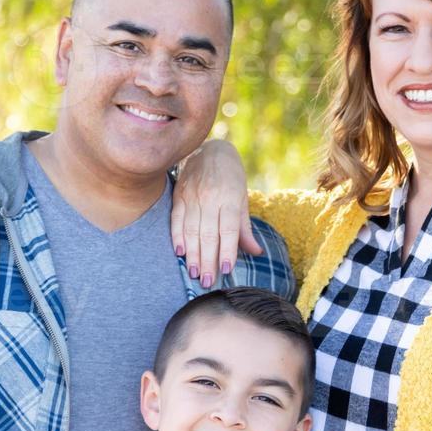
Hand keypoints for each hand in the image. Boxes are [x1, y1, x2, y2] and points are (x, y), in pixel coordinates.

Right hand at [171, 139, 262, 285]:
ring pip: (191, 230)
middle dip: (208, 259)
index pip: (229, 228)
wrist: (210, 149)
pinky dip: (177, 237)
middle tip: (208, 281)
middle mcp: (210, 197)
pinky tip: (180, 253)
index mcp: (230, 198)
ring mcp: (193, 196)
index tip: (225, 269)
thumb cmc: (231, 177)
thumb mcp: (242, 198)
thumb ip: (245, 227)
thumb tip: (255, 252)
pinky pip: (176, 219)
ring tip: (195, 273)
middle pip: (209, 233)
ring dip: (193, 254)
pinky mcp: (179, 195)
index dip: (227, 249)